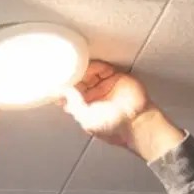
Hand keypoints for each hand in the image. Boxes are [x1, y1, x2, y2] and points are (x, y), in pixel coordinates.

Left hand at [62, 61, 183, 162]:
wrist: (138, 122)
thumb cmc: (115, 128)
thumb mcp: (86, 119)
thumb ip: (74, 104)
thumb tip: (63, 91)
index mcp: (86, 110)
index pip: (70, 95)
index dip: (63, 87)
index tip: (56, 79)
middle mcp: (94, 98)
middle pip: (78, 81)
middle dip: (72, 75)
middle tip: (66, 69)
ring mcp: (105, 87)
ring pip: (89, 73)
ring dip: (83, 69)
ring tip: (78, 66)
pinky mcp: (115, 78)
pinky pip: (103, 68)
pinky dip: (96, 65)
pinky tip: (91, 65)